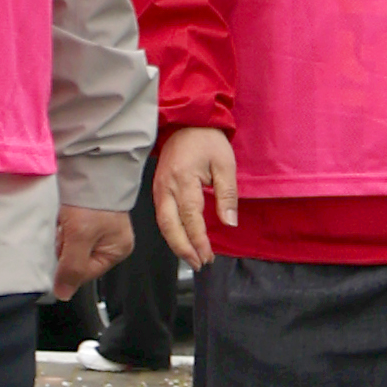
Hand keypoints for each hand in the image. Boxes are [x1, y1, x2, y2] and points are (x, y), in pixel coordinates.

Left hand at [54, 201, 134, 297]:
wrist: (90, 164)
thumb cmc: (94, 197)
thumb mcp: (80, 237)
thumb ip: (72, 268)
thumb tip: (64, 293)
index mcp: (117, 249)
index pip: (85, 273)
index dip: (68, 266)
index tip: (61, 252)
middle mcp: (108, 240)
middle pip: (75, 259)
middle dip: (64, 247)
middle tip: (65, 231)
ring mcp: (96, 226)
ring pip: (68, 244)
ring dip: (60, 234)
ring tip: (63, 219)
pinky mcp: (83, 214)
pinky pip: (65, 228)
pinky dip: (59, 223)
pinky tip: (60, 214)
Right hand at [152, 127, 237, 270]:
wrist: (186, 122)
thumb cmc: (207, 140)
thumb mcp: (225, 165)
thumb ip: (227, 195)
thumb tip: (229, 223)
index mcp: (183, 180)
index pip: (190, 218)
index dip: (199, 240)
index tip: (208, 255)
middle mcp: (166, 187)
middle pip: (169, 226)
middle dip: (183, 249)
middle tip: (199, 264)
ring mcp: (158, 188)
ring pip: (163, 224)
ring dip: (177, 244)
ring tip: (193, 258)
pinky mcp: (157, 189)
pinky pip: (162, 216)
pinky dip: (172, 232)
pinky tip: (183, 241)